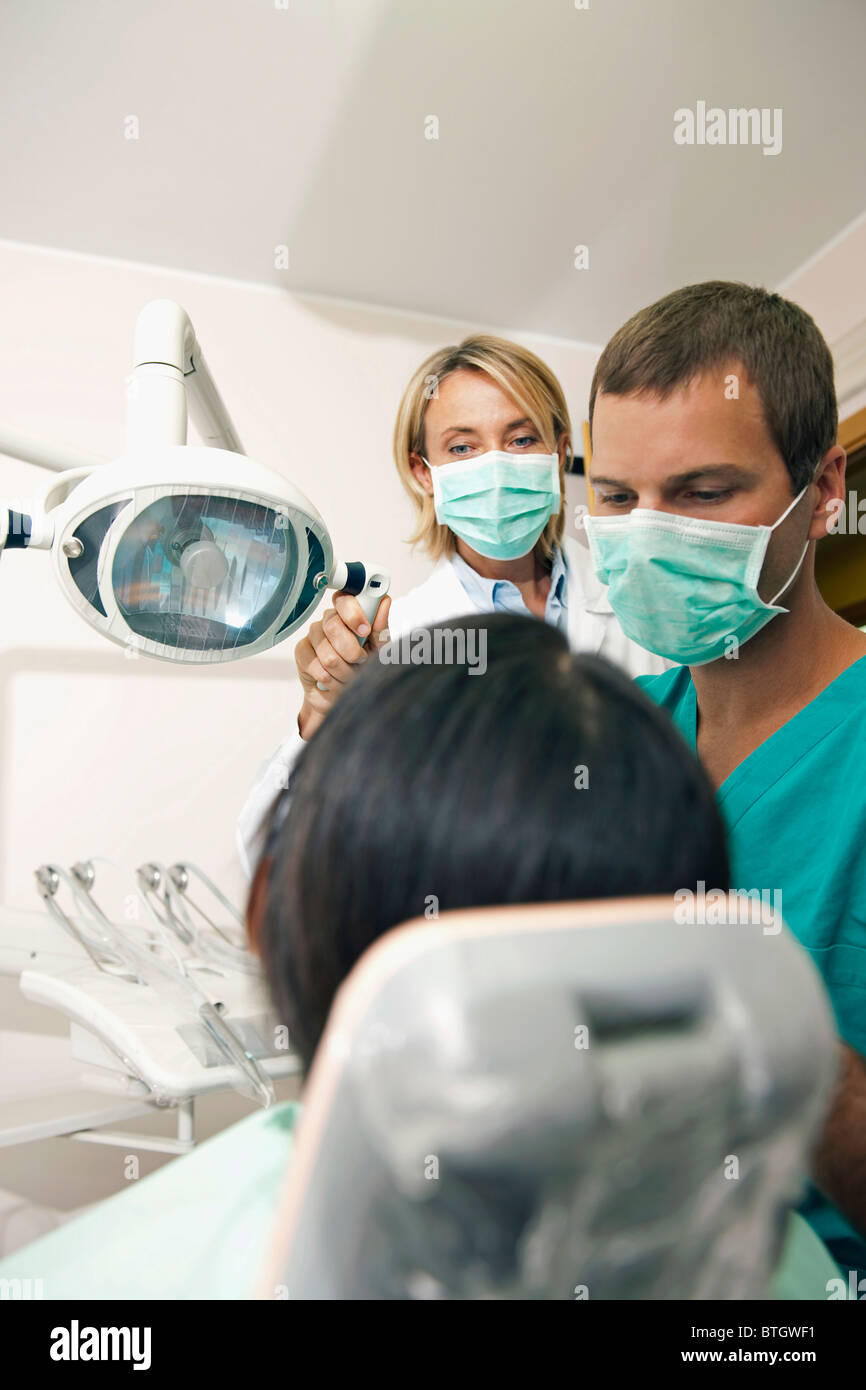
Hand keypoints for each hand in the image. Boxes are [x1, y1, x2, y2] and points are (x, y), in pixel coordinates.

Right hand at [295, 591, 391, 739]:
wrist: (344, 695)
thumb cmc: (362, 667)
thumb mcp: (378, 649)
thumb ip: (380, 628)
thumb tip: (384, 601)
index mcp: (348, 614)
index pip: (344, 600)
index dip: (353, 614)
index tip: (364, 630)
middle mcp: (328, 620)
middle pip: (334, 627)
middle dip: (352, 652)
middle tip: (360, 661)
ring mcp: (313, 635)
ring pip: (328, 654)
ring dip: (345, 672)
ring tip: (350, 676)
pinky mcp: (301, 652)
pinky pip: (317, 667)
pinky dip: (332, 681)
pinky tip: (336, 681)